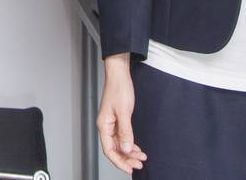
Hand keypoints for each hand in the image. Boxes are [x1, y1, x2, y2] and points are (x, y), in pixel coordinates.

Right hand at [96, 54, 146, 173]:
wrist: (120, 75)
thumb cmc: (119, 89)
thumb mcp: (124, 112)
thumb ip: (126, 131)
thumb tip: (127, 149)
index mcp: (104, 125)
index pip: (109, 150)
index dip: (119, 161)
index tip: (129, 169)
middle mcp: (106, 127)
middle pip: (114, 149)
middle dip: (126, 159)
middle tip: (139, 165)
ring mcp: (112, 124)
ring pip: (120, 145)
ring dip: (130, 153)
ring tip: (141, 158)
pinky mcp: (118, 121)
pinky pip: (123, 138)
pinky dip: (130, 144)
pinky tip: (138, 148)